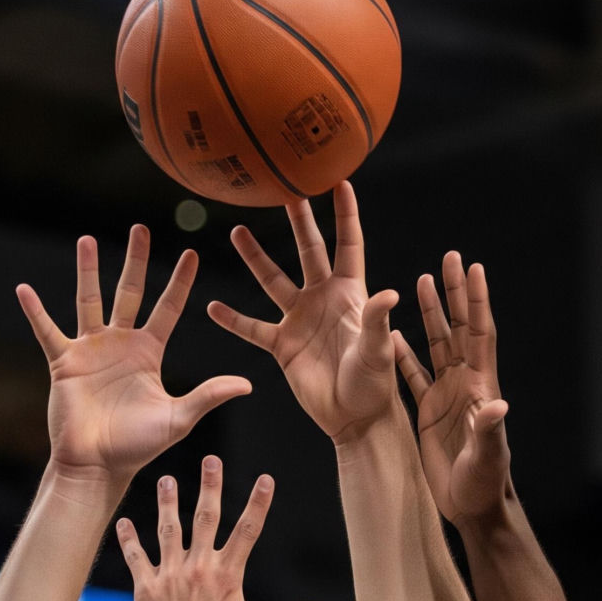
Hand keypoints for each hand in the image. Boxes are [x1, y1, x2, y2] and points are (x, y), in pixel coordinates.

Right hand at [16, 226, 250, 481]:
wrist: (99, 465)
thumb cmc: (139, 445)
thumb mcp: (180, 417)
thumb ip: (209, 396)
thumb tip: (249, 385)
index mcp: (149, 352)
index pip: (168, 307)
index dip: (180, 282)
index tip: (191, 253)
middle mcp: (121, 344)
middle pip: (130, 292)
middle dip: (136, 261)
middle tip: (141, 228)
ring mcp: (91, 350)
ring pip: (89, 300)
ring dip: (88, 271)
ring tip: (87, 240)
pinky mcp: (64, 362)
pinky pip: (48, 331)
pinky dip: (36, 312)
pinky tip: (23, 289)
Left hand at [116, 456, 332, 600]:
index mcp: (227, 576)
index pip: (248, 531)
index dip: (259, 503)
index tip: (266, 478)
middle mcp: (199, 569)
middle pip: (206, 518)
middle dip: (211, 486)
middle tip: (211, 459)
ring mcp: (170, 576)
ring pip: (169, 530)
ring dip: (168, 503)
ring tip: (167, 480)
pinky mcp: (145, 588)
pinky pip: (136, 558)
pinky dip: (129, 539)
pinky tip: (124, 521)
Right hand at [207, 181, 398, 439]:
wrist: (355, 418)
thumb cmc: (375, 383)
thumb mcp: (378, 350)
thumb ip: (378, 320)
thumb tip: (389, 294)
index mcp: (351, 293)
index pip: (348, 245)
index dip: (346, 215)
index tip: (341, 182)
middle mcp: (322, 298)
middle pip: (308, 251)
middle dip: (299, 222)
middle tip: (286, 190)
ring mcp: (300, 319)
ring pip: (272, 280)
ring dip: (255, 258)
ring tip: (237, 232)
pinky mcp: (282, 345)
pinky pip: (253, 328)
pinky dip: (233, 319)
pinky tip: (212, 307)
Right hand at [393, 253, 510, 524]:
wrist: (472, 505)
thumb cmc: (485, 483)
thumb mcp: (488, 456)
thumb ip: (490, 430)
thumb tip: (498, 405)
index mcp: (480, 385)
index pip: (480, 333)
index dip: (477, 301)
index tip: (473, 268)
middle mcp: (465, 382)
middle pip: (458, 327)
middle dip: (454, 293)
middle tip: (448, 258)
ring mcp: (447, 393)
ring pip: (437, 344)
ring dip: (431, 313)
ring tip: (421, 281)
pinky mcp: (430, 409)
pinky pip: (414, 373)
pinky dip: (403, 353)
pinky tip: (393, 335)